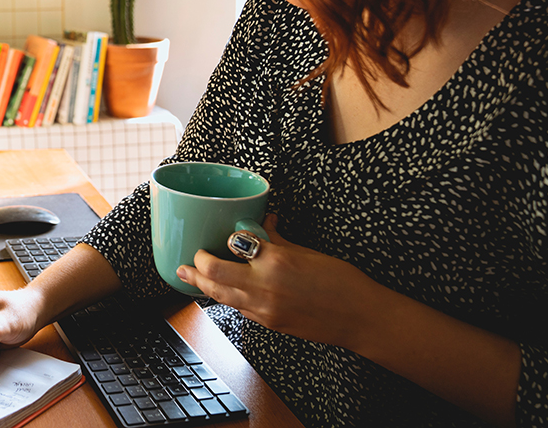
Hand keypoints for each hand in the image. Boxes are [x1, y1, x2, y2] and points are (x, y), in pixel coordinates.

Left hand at [175, 214, 380, 349]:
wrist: (360, 317)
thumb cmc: (342, 282)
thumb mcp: (308, 252)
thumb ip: (278, 239)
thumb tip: (264, 224)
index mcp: (276, 260)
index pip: (235, 243)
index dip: (225, 238)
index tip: (222, 236)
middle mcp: (264, 285)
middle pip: (213, 274)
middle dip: (196, 265)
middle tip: (189, 259)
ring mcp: (264, 308)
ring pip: (220, 296)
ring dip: (201, 285)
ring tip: (187, 275)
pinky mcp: (269, 323)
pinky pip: (239, 308)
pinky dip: (226, 298)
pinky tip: (219, 292)